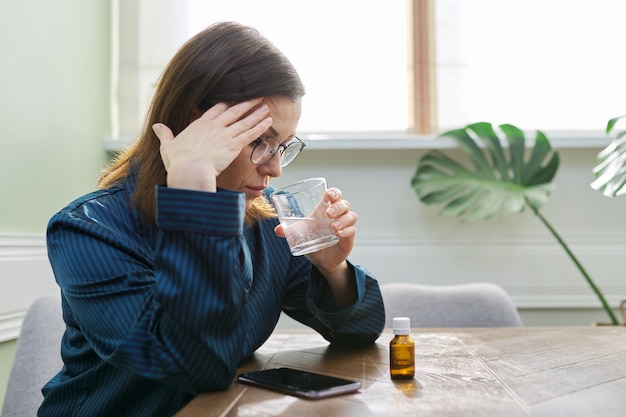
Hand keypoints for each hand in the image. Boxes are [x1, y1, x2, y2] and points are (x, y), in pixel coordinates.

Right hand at [152, 98, 271, 190]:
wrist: (190, 171)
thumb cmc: (178, 162)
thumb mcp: (168, 146)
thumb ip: (164, 134)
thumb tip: (156, 126)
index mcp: (199, 125)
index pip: (216, 110)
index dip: (227, 103)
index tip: (235, 99)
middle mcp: (214, 126)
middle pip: (233, 111)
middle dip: (246, 103)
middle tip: (256, 96)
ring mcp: (225, 135)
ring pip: (244, 121)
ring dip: (256, 113)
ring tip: (266, 106)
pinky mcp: (234, 146)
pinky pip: (250, 134)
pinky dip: (260, 127)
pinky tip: (268, 121)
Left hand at [275, 187, 356, 271]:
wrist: (321, 259)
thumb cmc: (313, 239)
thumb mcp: (300, 233)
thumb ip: (289, 230)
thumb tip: (277, 230)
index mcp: (326, 209)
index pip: (334, 195)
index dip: (334, 193)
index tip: (329, 195)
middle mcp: (338, 215)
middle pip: (344, 204)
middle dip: (338, 206)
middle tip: (328, 213)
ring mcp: (345, 226)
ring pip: (351, 216)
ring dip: (343, 219)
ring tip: (333, 227)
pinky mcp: (348, 238)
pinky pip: (352, 231)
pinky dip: (346, 231)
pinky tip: (339, 233)